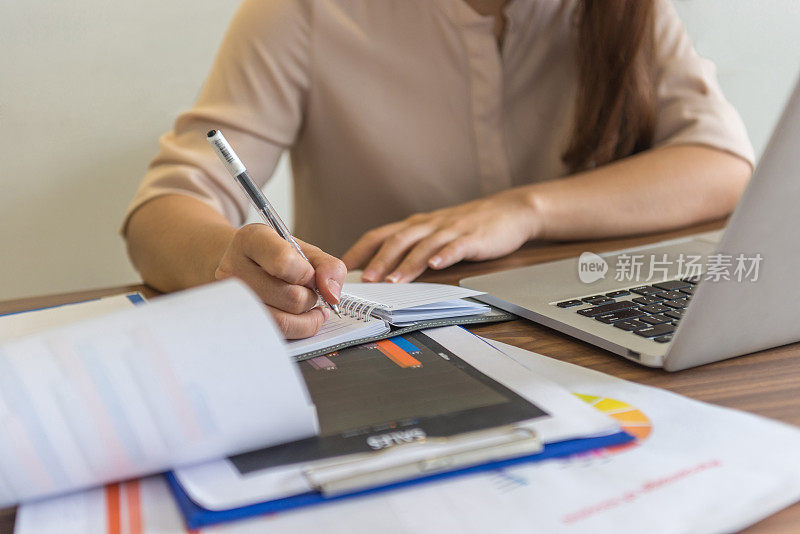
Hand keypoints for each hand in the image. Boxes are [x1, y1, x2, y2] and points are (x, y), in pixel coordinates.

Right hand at [214, 224, 346, 338]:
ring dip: (305, 318)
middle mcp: (233, 268)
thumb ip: (328, 267)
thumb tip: (332, 295)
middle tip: (308, 291)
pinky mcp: (235, 323)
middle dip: (310, 297)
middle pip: (291, 297)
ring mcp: (231, 299)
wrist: (243, 265)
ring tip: (307, 306)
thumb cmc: (277, 258)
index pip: (283, 262)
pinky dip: (296, 330)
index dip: (308, 274)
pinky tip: (299, 319)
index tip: (312, 276)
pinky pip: (275, 336)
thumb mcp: (305, 251)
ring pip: (283, 322)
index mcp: (252, 240)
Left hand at [342, 189, 539, 282]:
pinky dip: (445, 256)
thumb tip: (379, 270)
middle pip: (398, 240)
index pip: (379, 235)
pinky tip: (437, 266)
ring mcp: (450, 230)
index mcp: (415, 225)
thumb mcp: (433, 233)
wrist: (508, 211)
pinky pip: (456, 246)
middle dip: (379, 261)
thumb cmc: (467, 226)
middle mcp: (428, 225)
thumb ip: (410, 247)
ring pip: (423, 246)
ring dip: (407, 264)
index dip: (359, 250)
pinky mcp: (473, 237)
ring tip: (394, 281)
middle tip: (365, 280)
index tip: (340, 268)